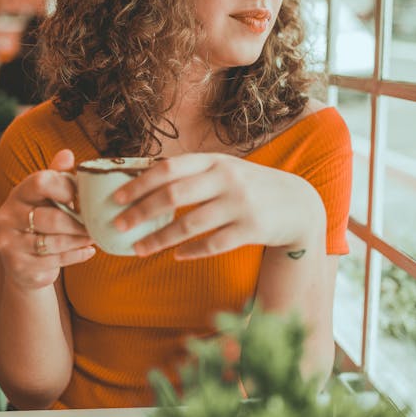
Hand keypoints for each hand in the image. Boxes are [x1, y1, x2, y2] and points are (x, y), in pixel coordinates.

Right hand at [0, 149, 95, 289]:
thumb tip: (67, 153)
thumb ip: (57, 177)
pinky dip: (77, 255)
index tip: (81, 196)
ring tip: (93, 237)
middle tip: (95, 224)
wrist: (24, 265)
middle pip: (51, 218)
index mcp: (18, 194)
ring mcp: (10, 243)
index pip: (41, 182)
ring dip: (80, 240)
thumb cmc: (41, 224)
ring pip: (55, 242)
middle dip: (78, 223)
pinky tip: (89, 251)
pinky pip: (56, 260)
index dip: (66, 187)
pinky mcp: (18, 266)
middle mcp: (7, 216)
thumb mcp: (47, 199)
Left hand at [112, 153, 324, 258]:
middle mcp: (226, 179)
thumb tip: (143, 180)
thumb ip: (192, 173)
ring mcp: (240, 205)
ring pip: (189, 225)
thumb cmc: (250, 186)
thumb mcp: (224, 169)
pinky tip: (176, 255)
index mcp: (214, 161)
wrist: (299, 204)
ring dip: (159, 239)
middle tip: (119, 226)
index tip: (116, 198)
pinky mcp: (251, 230)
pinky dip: (191, 251)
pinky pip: (213, 245)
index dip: (139, 183)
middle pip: (173, 196)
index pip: (168, 168)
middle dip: (141, 212)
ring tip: (138, 249)